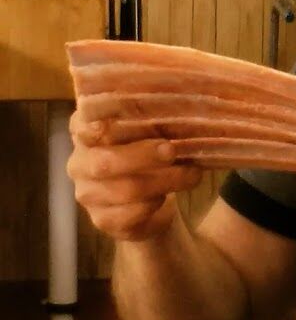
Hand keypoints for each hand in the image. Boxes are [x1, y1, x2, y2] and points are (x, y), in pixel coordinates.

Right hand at [67, 108, 202, 240]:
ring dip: (164, 181)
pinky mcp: (102, 219)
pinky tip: (166, 196)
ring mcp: (87, 193)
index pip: (84, 123)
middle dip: (143, 156)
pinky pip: (130, 215)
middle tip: (172, 150)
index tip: (133, 118)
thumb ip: (151, 113)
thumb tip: (179, 99)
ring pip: (124, 190)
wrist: (149, 195)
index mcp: (85, 128)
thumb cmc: (149, 147)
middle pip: (104, 162)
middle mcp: (79, 161)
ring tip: (191, 174)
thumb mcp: (149, 126)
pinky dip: (154, 204)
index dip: (104, 123)